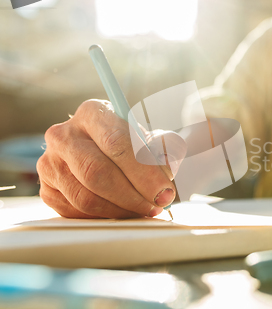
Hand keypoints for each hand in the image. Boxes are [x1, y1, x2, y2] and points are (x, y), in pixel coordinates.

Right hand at [37, 99, 186, 218]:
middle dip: (133, 195)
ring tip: (144, 209)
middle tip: (156, 205)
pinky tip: (124, 211)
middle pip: (97, 172)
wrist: (109, 152)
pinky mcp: (47, 188)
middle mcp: (64, 134)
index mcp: (92, 112)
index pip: (116, 143)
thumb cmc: (133, 144)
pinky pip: (76, 211)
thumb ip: (165, 147)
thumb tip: (167, 163)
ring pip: (86, 197)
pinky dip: (105, 216)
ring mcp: (50, 162)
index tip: (164, 191)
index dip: (143, 172)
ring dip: (122, 210)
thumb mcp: (153, 138)